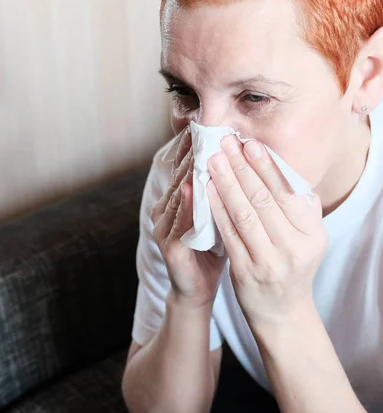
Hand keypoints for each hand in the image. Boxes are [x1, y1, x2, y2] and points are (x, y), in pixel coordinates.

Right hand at [151, 128, 226, 308]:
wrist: (198, 289)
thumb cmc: (213, 250)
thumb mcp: (221, 216)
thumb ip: (225, 192)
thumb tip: (248, 161)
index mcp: (180, 199)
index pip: (189, 164)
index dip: (199, 144)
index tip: (214, 122)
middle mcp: (167, 208)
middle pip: (181, 172)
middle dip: (194, 150)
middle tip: (207, 127)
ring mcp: (165, 226)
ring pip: (178, 192)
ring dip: (188, 170)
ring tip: (201, 149)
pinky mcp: (168, 246)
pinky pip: (177, 221)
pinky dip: (185, 204)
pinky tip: (190, 188)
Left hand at [208, 136, 328, 330]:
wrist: (281, 312)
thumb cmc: (292, 267)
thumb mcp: (309, 240)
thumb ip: (303, 209)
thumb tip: (288, 171)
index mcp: (312, 235)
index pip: (287, 193)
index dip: (266, 167)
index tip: (250, 145)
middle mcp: (293, 248)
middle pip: (264, 200)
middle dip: (242, 168)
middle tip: (226, 145)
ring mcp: (268, 262)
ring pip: (244, 214)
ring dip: (226, 184)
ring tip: (214, 161)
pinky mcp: (245, 272)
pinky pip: (229, 234)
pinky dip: (217, 209)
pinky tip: (207, 191)